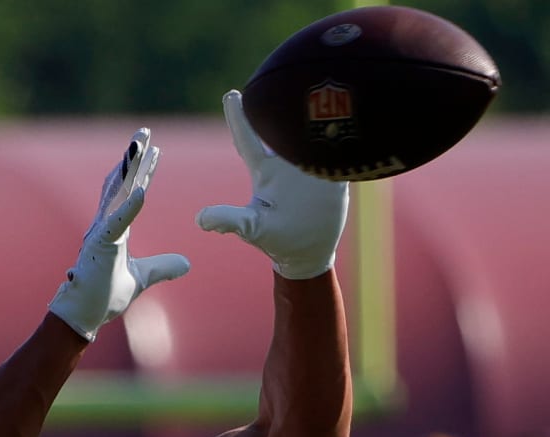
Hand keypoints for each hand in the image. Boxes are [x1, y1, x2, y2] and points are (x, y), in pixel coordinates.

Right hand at [49, 129, 189, 340]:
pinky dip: (129, 206)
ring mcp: (100, 234)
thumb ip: (162, 267)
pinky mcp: (99, 246)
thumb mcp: (142, 279)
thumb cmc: (103, 298)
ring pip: (115, 194)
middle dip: (133, 157)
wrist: (82, 318)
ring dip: (127, 170)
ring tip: (137, 145)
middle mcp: (105, 226)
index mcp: (115, 231)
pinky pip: (117, 222)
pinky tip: (141, 190)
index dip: (143, 173)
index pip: (132, 194)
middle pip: (122, 185)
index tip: (154, 151)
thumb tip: (186, 263)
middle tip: (144, 131)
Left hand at [196, 91, 348, 279]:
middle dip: (280, 98)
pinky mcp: (335, 170)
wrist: (309, 250)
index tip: (230, 94)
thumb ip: (230, 221)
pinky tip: (354, 104)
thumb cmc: (277, 241)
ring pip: (313, 129)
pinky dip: (346, 129)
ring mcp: (312, 164)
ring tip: (316, 74)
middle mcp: (287, 162)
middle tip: (277, 67)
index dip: (240, 118)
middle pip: (282, 124)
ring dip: (316, 107)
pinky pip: (340, 146)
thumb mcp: (253, 229)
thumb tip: (200, 220)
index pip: (249, 140)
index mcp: (265, 172)